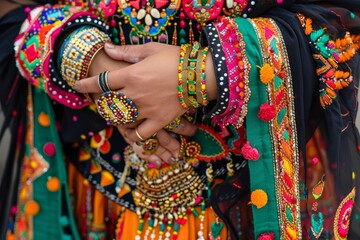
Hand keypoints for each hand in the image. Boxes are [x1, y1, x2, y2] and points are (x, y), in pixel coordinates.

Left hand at [83, 43, 197, 164]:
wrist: (200, 74)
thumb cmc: (175, 58)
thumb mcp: (150, 49)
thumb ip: (126, 52)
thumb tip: (107, 48)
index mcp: (130, 75)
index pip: (100, 81)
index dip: (86, 84)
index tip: (78, 85)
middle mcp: (134, 95)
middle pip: (107, 104)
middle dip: (100, 103)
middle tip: (101, 101)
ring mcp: (146, 110)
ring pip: (121, 120)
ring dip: (115, 118)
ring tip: (115, 115)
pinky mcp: (159, 121)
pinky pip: (141, 134)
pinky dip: (134, 135)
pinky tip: (132, 131)